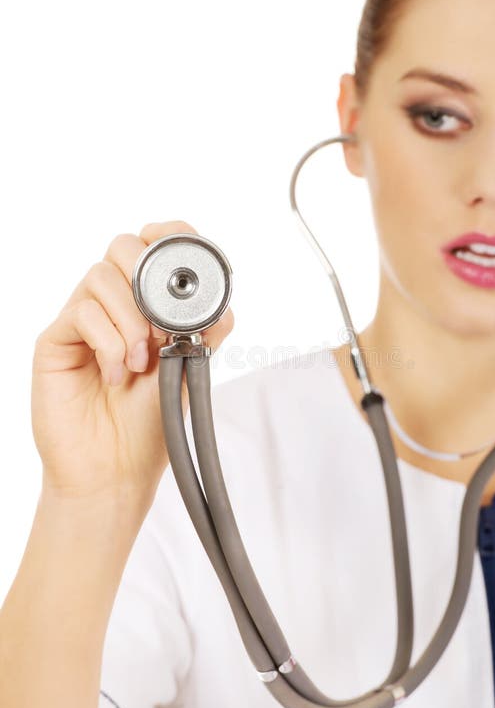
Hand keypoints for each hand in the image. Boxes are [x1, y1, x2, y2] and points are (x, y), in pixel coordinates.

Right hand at [31, 220, 233, 518]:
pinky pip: (81, 312)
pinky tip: (116, 374)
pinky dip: (109, 341)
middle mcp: (112, 306)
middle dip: (148, 279)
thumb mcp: (187, 372)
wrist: (115, 471)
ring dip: (131, 319)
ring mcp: (82, 320)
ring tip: (141, 363)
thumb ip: (204, 334)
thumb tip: (224, 305)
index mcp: (145, 306)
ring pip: (100, 276)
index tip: (181, 246)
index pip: (151, 248)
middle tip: (162, 327)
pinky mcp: (56, 341)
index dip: (167, 236)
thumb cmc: (149, 425)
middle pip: (121, 247)